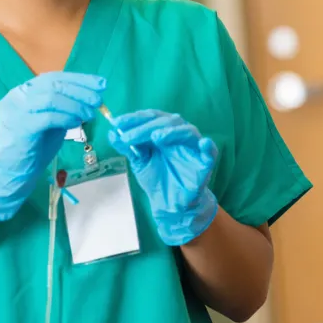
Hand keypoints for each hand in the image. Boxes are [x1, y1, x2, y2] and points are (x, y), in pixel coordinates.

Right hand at [0, 72, 105, 221]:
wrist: (13, 171)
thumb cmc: (35, 146)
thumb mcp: (54, 121)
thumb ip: (67, 108)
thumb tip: (92, 98)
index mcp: (24, 91)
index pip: (54, 77)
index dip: (79, 79)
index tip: (101, 84)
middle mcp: (17, 97)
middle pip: (53, 85)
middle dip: (80, 90)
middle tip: (98, 100)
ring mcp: (16, 111)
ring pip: (51, 98)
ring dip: (76, 105)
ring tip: (90, 114)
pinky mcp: (20, 127)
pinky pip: (47, 117)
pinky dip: (65, 118)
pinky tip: (76, 123)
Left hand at [108, 110, 218, 245]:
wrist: (170, 204)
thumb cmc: (158, 179)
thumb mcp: (139, 162)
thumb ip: (128, 147)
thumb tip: (112, 133)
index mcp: (164, 131)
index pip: (151, 118)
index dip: (134, 118)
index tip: (117, 123)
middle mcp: (179, 135)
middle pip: (166, 122)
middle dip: (145, 127)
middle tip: (128, 136)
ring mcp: (193, 147)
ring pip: (187, 131)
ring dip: (171, 132)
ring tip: (156, 138)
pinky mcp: (205, 162)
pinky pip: (210, 151)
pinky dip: (208, 146)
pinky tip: (203, 143)